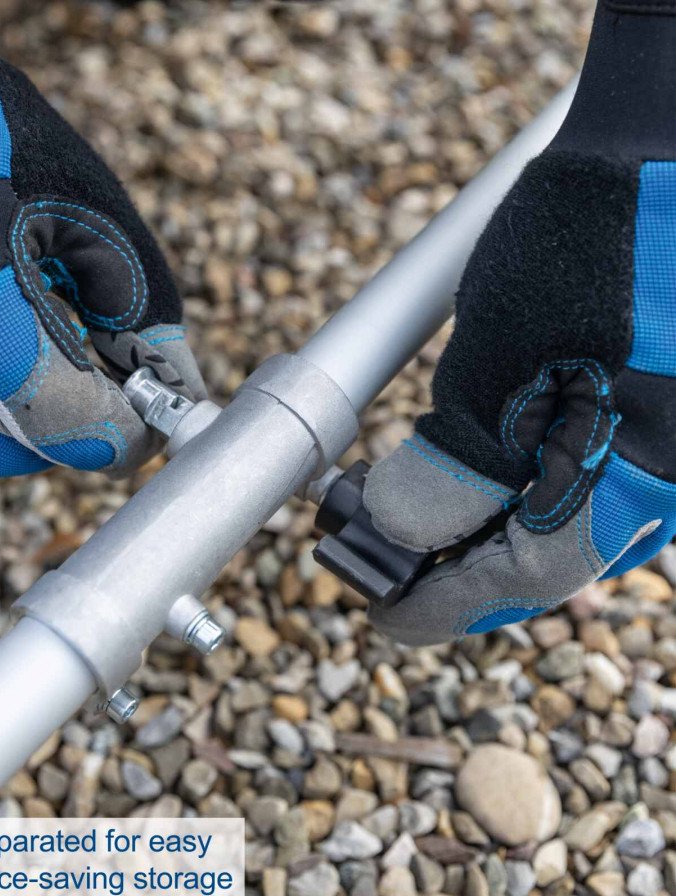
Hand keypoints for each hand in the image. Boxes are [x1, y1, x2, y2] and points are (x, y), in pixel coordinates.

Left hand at [361, 0, 675, 643]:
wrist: (660, 152)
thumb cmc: (585, 250)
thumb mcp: (495, 366)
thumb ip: (452, 468)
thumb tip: (402, 532)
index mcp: (626, 493)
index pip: (513, 584)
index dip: (438, 606)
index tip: (382, 617)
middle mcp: (653, 492)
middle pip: (532, 566)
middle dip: (446, 565)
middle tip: (374, 551)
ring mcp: (655, 458)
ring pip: (548, 528)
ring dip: (470, 527)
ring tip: (399, 508)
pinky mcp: (643, 422)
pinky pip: (570, 487)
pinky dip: (506, 493)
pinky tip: (462, 475)